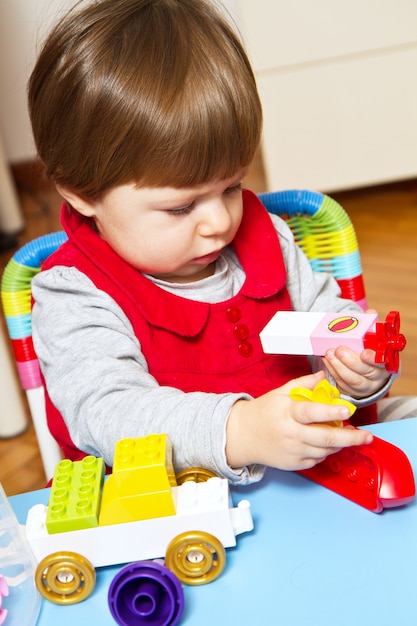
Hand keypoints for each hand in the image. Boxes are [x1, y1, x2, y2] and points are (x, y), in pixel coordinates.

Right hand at [225, 371, 372, 471]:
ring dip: (341, 444)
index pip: (311, 412)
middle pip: (326, 438)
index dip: (330, 412)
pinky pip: (318, 459)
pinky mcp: (294, 464)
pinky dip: (327, 451)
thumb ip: (303, 384)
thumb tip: (324, 376)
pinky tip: (328, 443)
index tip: (348, 410)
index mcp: (288, 413)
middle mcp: (291, 434)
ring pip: (325, 450)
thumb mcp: (280, 393)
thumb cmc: (263, 412)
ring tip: (351, 436)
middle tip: (367, 436)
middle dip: (351, 438)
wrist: (242, 435)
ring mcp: (293, 451)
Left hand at [321, 308, 390, 397]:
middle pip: (365, 373)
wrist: (363, 367)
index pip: (382, 363)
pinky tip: (326, 360)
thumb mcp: (372, 337)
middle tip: (338, 350)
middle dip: (350, 361)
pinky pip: (341, 384)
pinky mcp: (351, 391)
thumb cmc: (368, 349)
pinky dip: (332, 372)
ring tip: (328, 353)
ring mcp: (364, 386)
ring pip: (352, 380)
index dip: (373, 359)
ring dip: (338, 366)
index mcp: (385, 362)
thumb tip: (370, 312)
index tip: (363, 353)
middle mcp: (377, 377)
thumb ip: (371, 325)